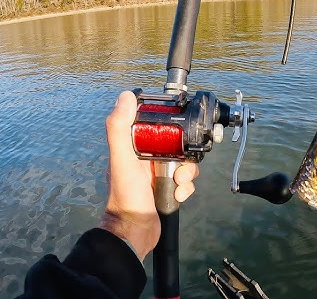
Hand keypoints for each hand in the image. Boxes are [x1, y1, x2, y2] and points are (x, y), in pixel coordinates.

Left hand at [98, 91, 198, 259]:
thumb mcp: (122, 158)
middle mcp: (148, 159)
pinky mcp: (170, 189)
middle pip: (179, 146)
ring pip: (186, 164)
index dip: (173, 128)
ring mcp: (160, 175)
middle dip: (184, 158)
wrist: (135, 231)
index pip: (161, 128)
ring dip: (187, 175)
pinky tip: (177, 195)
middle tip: (179, 170)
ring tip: (178, 186)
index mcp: (136, 148)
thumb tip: (127, 95)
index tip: (181, 133)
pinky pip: (187, 182)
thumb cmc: (127, 194)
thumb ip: (120, 127)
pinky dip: (186, 189)